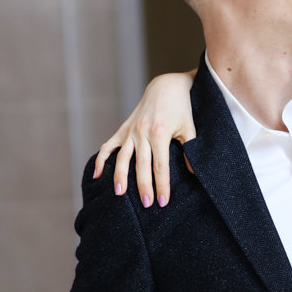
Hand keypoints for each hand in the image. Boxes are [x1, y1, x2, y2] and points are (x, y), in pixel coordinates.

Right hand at [93, 72, 196, 206]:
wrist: (165, 86)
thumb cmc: (181, 109)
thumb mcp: (189, 128)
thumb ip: (190, 151)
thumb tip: (194, 174)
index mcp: (159, 133)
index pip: (160, 166)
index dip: (162, 185)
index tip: (163, 202)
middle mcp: (142, 133)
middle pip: (141, 165)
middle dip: (143, 186)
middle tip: (147, 205)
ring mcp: (130, 131)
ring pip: (122, 157)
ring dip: (119, 176)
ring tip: (119, 194)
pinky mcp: (123, 129)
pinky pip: (109, 145)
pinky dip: (101, 159)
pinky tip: (97, 175)